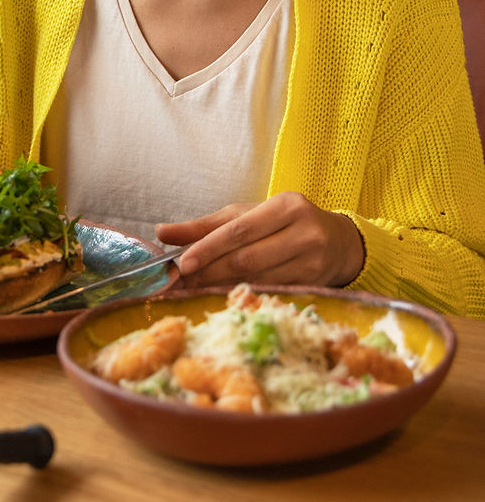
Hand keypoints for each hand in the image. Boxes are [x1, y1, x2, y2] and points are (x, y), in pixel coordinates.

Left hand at [155, 192, 364, 288]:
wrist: (340, 243)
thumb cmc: (284, 224)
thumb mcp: (247, 215)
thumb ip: (205, 225)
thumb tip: (161, 232)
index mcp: (286, 206)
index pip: (240, 230)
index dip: (209, 248)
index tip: (182, 264)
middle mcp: (304, 232)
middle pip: (248, 258)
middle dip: (209, 272)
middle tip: (180, 283)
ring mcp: (313, 261)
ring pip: (258, 279)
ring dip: (221, 287)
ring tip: (193, 290)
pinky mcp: (315, 284)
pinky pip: (270, 292)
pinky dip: (242, 294)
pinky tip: (221, 296)